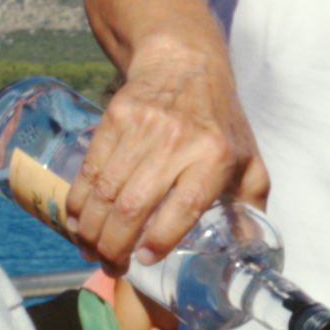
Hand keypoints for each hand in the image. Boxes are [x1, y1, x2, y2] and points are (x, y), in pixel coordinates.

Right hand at [66, 42, 269, 269]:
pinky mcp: (115, 118)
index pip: (185, 205)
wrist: (185, 63)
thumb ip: (252, 202)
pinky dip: (78, 201)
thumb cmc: (219, 121)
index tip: (145, 259)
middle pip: (135, 205)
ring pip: (106, 191)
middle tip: (110, 265)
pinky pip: (89, 169)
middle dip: (114, 246)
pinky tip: (78, 222)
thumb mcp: (248, 157)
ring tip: (91, 251)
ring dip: (92, 230)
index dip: (161, 237)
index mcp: (216, 156)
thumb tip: (251, 249)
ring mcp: (143, 128)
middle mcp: (179, 142)